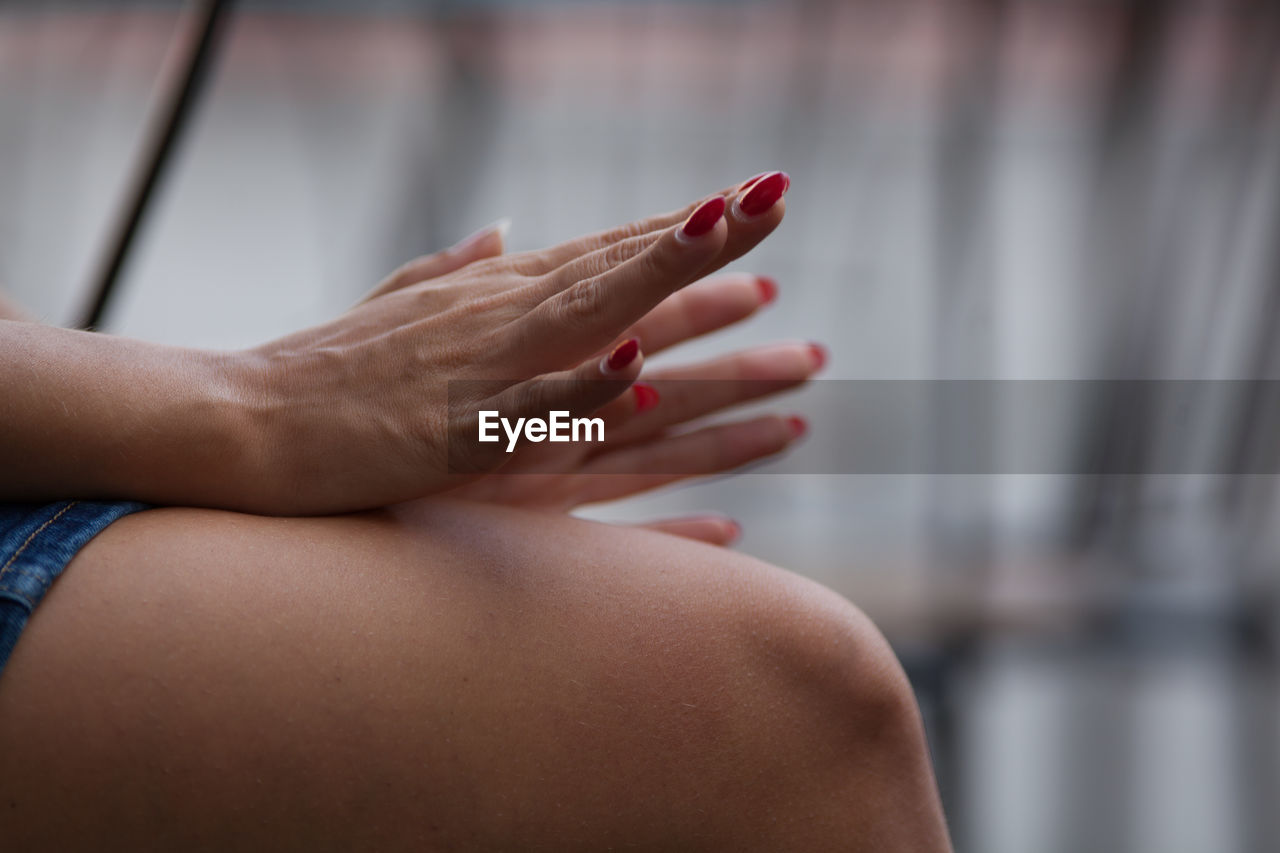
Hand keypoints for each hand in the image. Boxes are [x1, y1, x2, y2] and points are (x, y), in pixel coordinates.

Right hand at [237, 172, 792, 514]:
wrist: (240, 421)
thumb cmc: (323, 370)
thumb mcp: (401, 306)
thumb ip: (459, 268)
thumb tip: (503, 230)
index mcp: (492, 294)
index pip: (604, 251)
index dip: (679, 229)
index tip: (748, 203)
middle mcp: (496, 318)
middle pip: (616, 272)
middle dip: (703, 237)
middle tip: (778, 199)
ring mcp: (477, 372)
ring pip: (591, 325)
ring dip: (669, 294)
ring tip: (745, 267)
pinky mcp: (449, 434)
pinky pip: (526, 409)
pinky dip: (580, 386)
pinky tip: (632, 366)